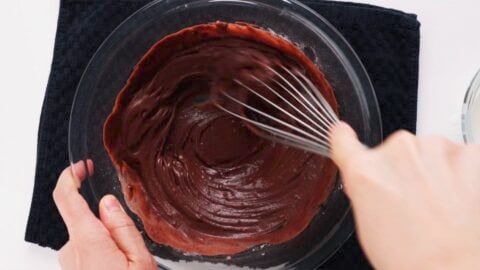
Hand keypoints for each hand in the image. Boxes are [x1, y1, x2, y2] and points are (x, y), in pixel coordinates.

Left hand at [53, 160, 155, 269]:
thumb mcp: (140, 261)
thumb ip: (124, 229)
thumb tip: (109, 202)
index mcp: (88, 241)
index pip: (67, 197)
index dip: (71, 176)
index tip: (81, 165)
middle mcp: (72, 250)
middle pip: (84, 218)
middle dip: (106, 221)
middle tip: (132, 242)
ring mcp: (70, 262)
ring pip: (87, 236)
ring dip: (106, 240)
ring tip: (129, 260)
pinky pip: (86, 250)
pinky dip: (102, 251)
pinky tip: (119, 266)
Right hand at [330, 122, 479, 269]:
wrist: (453, 268)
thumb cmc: (409, 256)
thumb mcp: (366, 221)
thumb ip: (364, 186)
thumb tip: (369, 175)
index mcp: (364, 170)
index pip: (343, 138)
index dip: (344, 137)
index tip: (344, 133)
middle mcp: (397, 150)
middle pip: (396, 149)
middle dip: (403, 168)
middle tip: (413, 199)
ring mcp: (434, 148)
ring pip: (429, 151)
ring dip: (433, 169)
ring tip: (439, 203)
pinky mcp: (469, 153)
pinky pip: (460, 156)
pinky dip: (461, 172)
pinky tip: (459, 198)